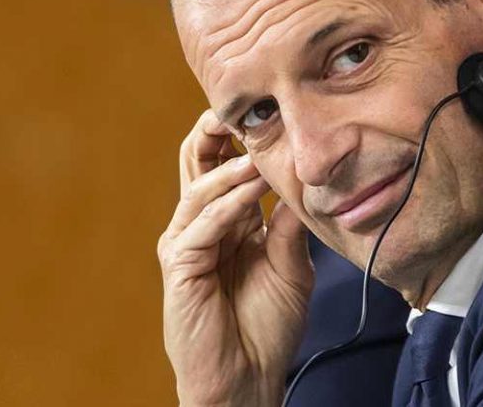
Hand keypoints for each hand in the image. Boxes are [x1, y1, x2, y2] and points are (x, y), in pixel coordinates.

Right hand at [158, 110, 315, 406]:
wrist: (250, 378)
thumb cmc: (267, 326)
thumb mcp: (291, 265)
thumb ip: (289, 225)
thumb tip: (302, 179)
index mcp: (227, 221)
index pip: (224, 164)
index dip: (239, 135)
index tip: (267, 107)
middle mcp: (201, 226)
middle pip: (196, 163)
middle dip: (215, 132)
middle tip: (240, 105)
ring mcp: (187, 244)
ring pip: (199, 189)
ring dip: (233, 168)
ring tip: (261, 151)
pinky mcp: (179, 267)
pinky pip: (201, 225)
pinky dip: (228, 204)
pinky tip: (252, 191)